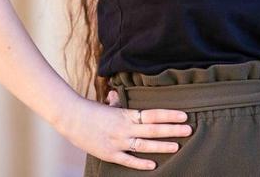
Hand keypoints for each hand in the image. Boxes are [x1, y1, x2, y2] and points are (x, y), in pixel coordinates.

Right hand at [59, 95, 191, 170]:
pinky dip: (140, 164)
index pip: (153, 114)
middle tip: (189, 130)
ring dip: (161, 146)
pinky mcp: (109, 154)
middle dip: (172, 130)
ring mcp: (117, 142)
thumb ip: (117, 102)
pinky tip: (153, 165)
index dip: (169, 115)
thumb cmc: (90, 110)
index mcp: (126, 114)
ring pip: (144, 145)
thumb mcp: (108, 104)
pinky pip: (128, 160)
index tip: (184, 115)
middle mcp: (124, 128)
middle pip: (153, 129)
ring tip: (176, 146)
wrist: (70, 118)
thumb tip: (118, 94)